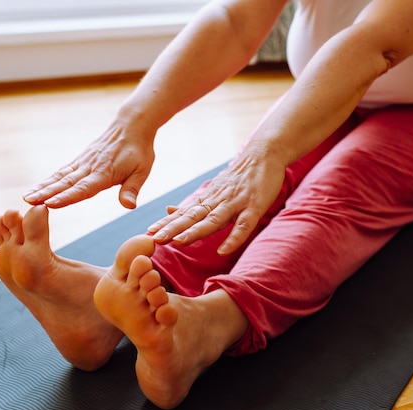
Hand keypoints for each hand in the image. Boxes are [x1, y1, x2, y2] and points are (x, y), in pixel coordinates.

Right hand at [23, 121, 155, 208]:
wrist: (132, 126)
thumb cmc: (139, 151)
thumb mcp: (142, 171)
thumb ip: (132, 189)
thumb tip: (129, 206)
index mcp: (105, 173)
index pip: (83, 188)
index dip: (67, 197)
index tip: (50, 204)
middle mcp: (90, 167)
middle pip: (66, 183)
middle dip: (46, 193)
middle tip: (28, 203)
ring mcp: (84, 162)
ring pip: (60, 176)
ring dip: (43, 187)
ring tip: (27, 197)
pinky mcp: (81, 159)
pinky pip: (63, 170)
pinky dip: (50, 179)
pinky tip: (39, 187)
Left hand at [147, 149, 285, 254]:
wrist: (264, 155)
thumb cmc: (239, 177)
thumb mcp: (213, 190)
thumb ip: (194, 204)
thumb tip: (168, 210)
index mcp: (208, 199)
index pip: (184, 214)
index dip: (167, 223)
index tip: (148, 233)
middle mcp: (218, 201)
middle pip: (193, 217)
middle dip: (174, 229)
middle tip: (155, 239)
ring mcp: (236, 204)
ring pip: (213, 220)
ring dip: (196, 231)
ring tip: (178, 242)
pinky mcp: (254, 207)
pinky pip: (243, 225)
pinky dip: (233, 238)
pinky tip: (222, 251)